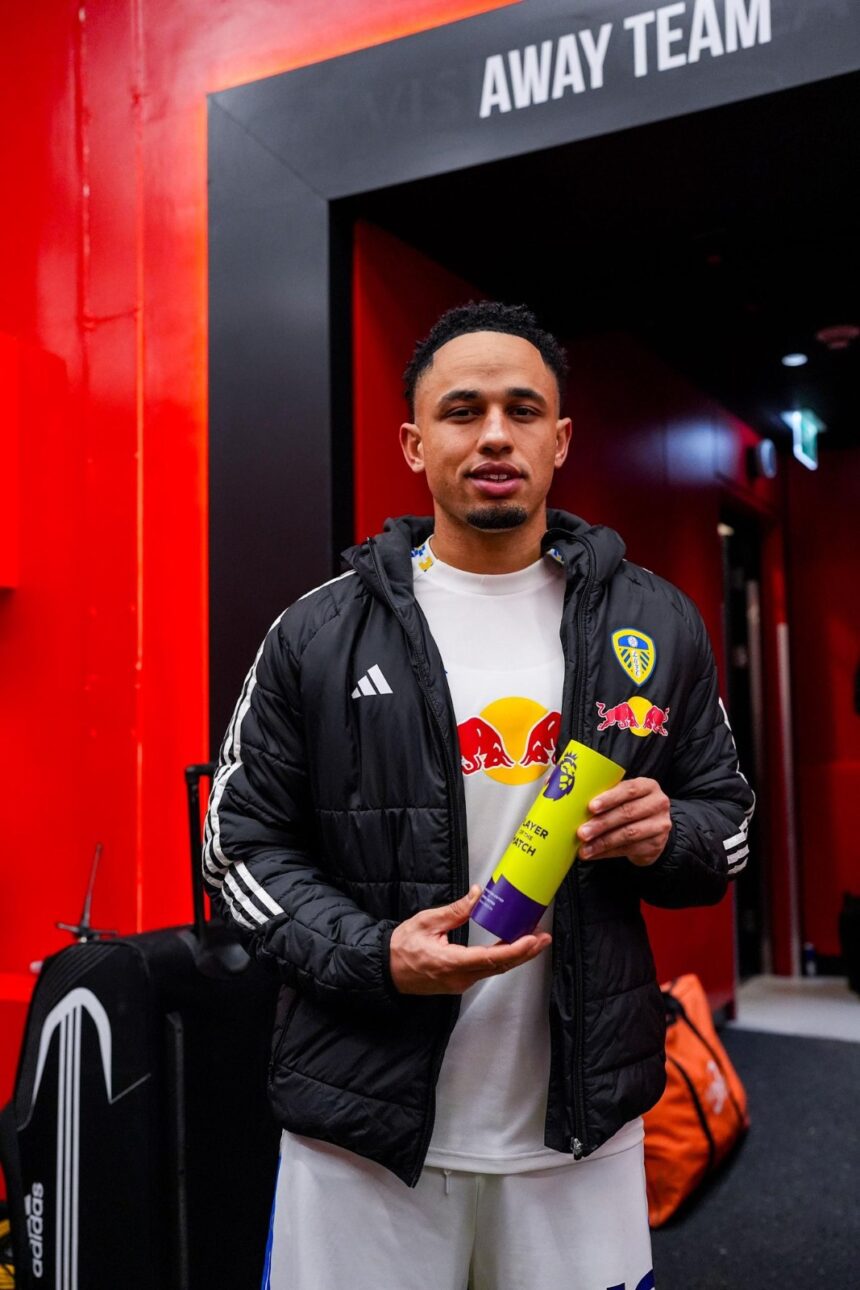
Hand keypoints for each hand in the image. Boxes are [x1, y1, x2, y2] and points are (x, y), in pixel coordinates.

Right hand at [389, 885, 551, 994]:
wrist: (385, 970)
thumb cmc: (401, 948)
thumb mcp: (426, 922)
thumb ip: (455, 910)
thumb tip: (477, 895)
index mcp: (450, 963)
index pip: (490, 958)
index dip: (515, 950)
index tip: (532, 940)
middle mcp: (459, 978)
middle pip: (499, 967)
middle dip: (525, 952)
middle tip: (543, 938)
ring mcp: (460, 983)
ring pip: (494, 970)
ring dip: (516, 956)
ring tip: (533, 941)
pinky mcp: (459, 983)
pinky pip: (486, 971)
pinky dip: (502, 960)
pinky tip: (511, 949)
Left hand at [577, 777, 671, 867]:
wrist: (653, 830)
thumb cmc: (630, 807)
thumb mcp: (624, 797)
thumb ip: (606, 795)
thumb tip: (574, 800)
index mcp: (648, 786)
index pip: (629, 790)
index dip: (609, 798)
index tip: (591, 807)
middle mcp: (658, 804)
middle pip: (627, 813)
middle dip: (602, 823)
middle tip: (582, 832)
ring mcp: (659, 825)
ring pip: (628, 834)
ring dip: (602, 842)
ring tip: (585, 847)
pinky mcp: (656, 845)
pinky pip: (628, 849)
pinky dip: (607, 853)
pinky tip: (594, 854)